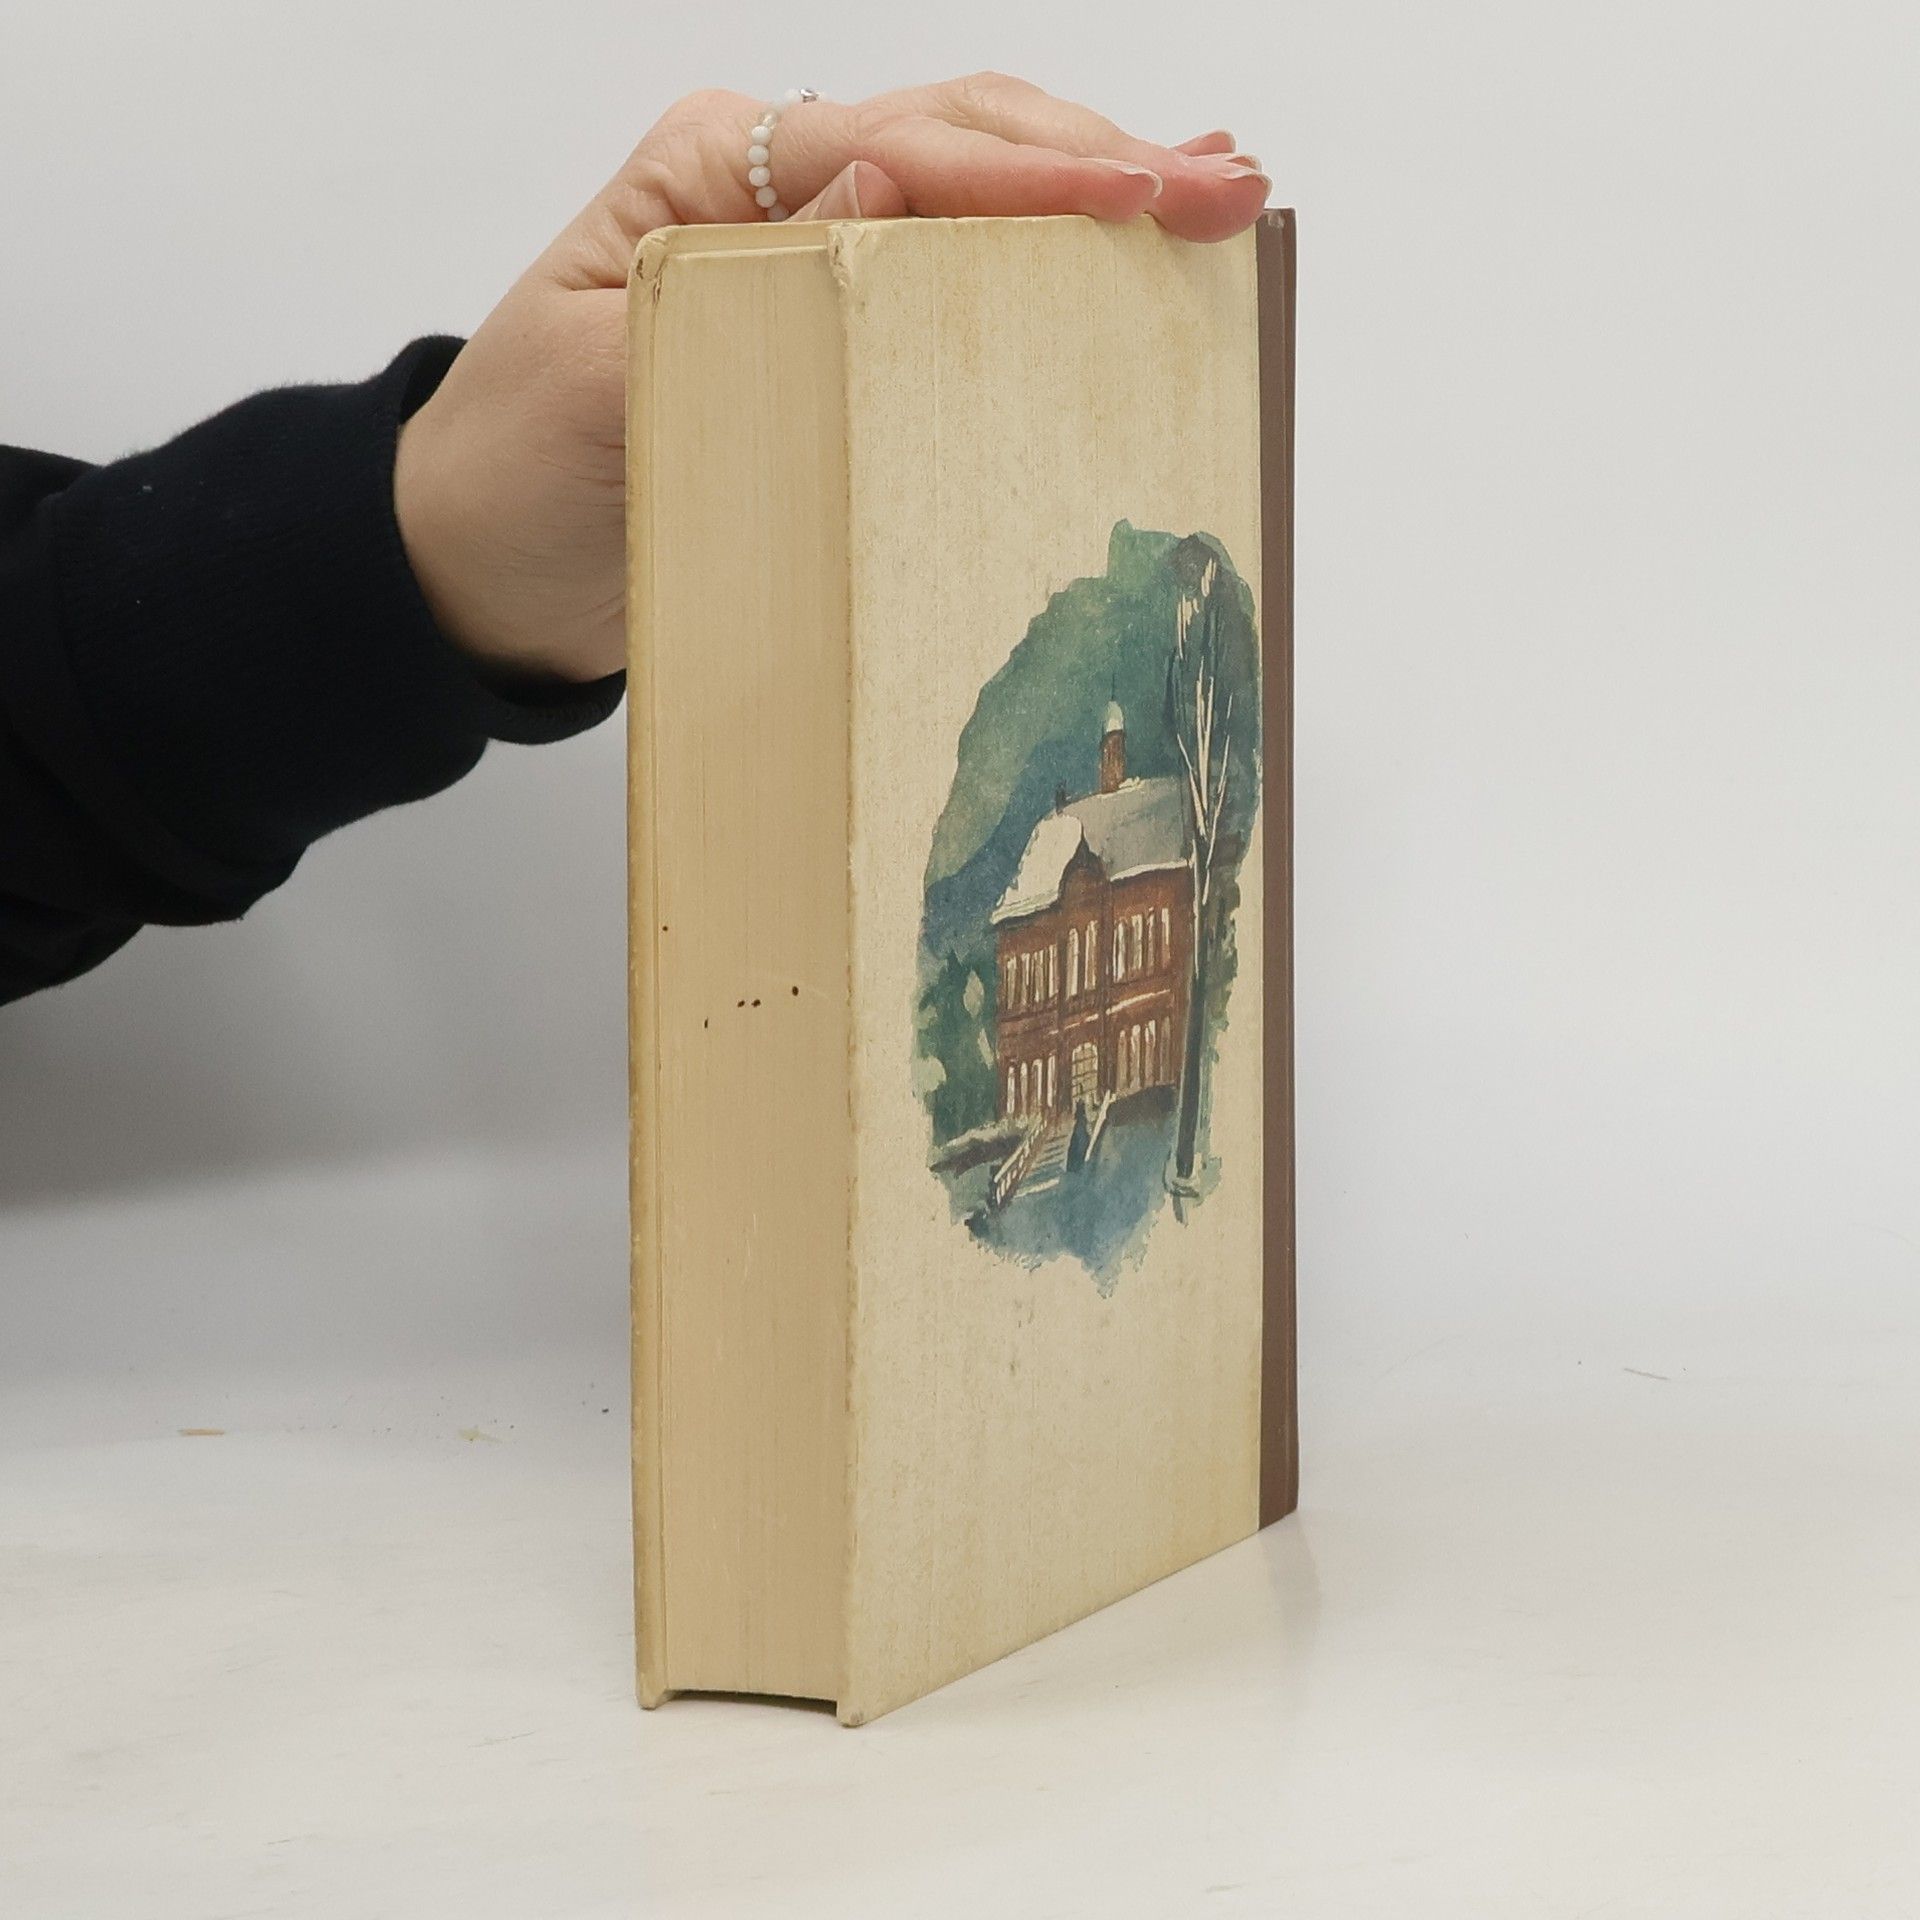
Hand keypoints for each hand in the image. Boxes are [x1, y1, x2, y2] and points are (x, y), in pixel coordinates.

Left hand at [394, 75, 1270, 684]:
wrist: (480, 564)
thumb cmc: (521, 476)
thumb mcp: (610, 378)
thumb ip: (745, 283)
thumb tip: (892, 185)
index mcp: (712, 175)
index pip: (904, 148)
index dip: (1035, 171)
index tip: (1151, 192)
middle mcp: (770, 187)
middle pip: (962, 138)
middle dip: (1101, 158)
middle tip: (1231, 190)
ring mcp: (809, 248)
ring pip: (975, 185)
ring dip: (1094, 186)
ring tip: (1215, 194)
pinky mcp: (833, 323)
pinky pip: (956, 275)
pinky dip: (1043, 259)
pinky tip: (1126, 250)